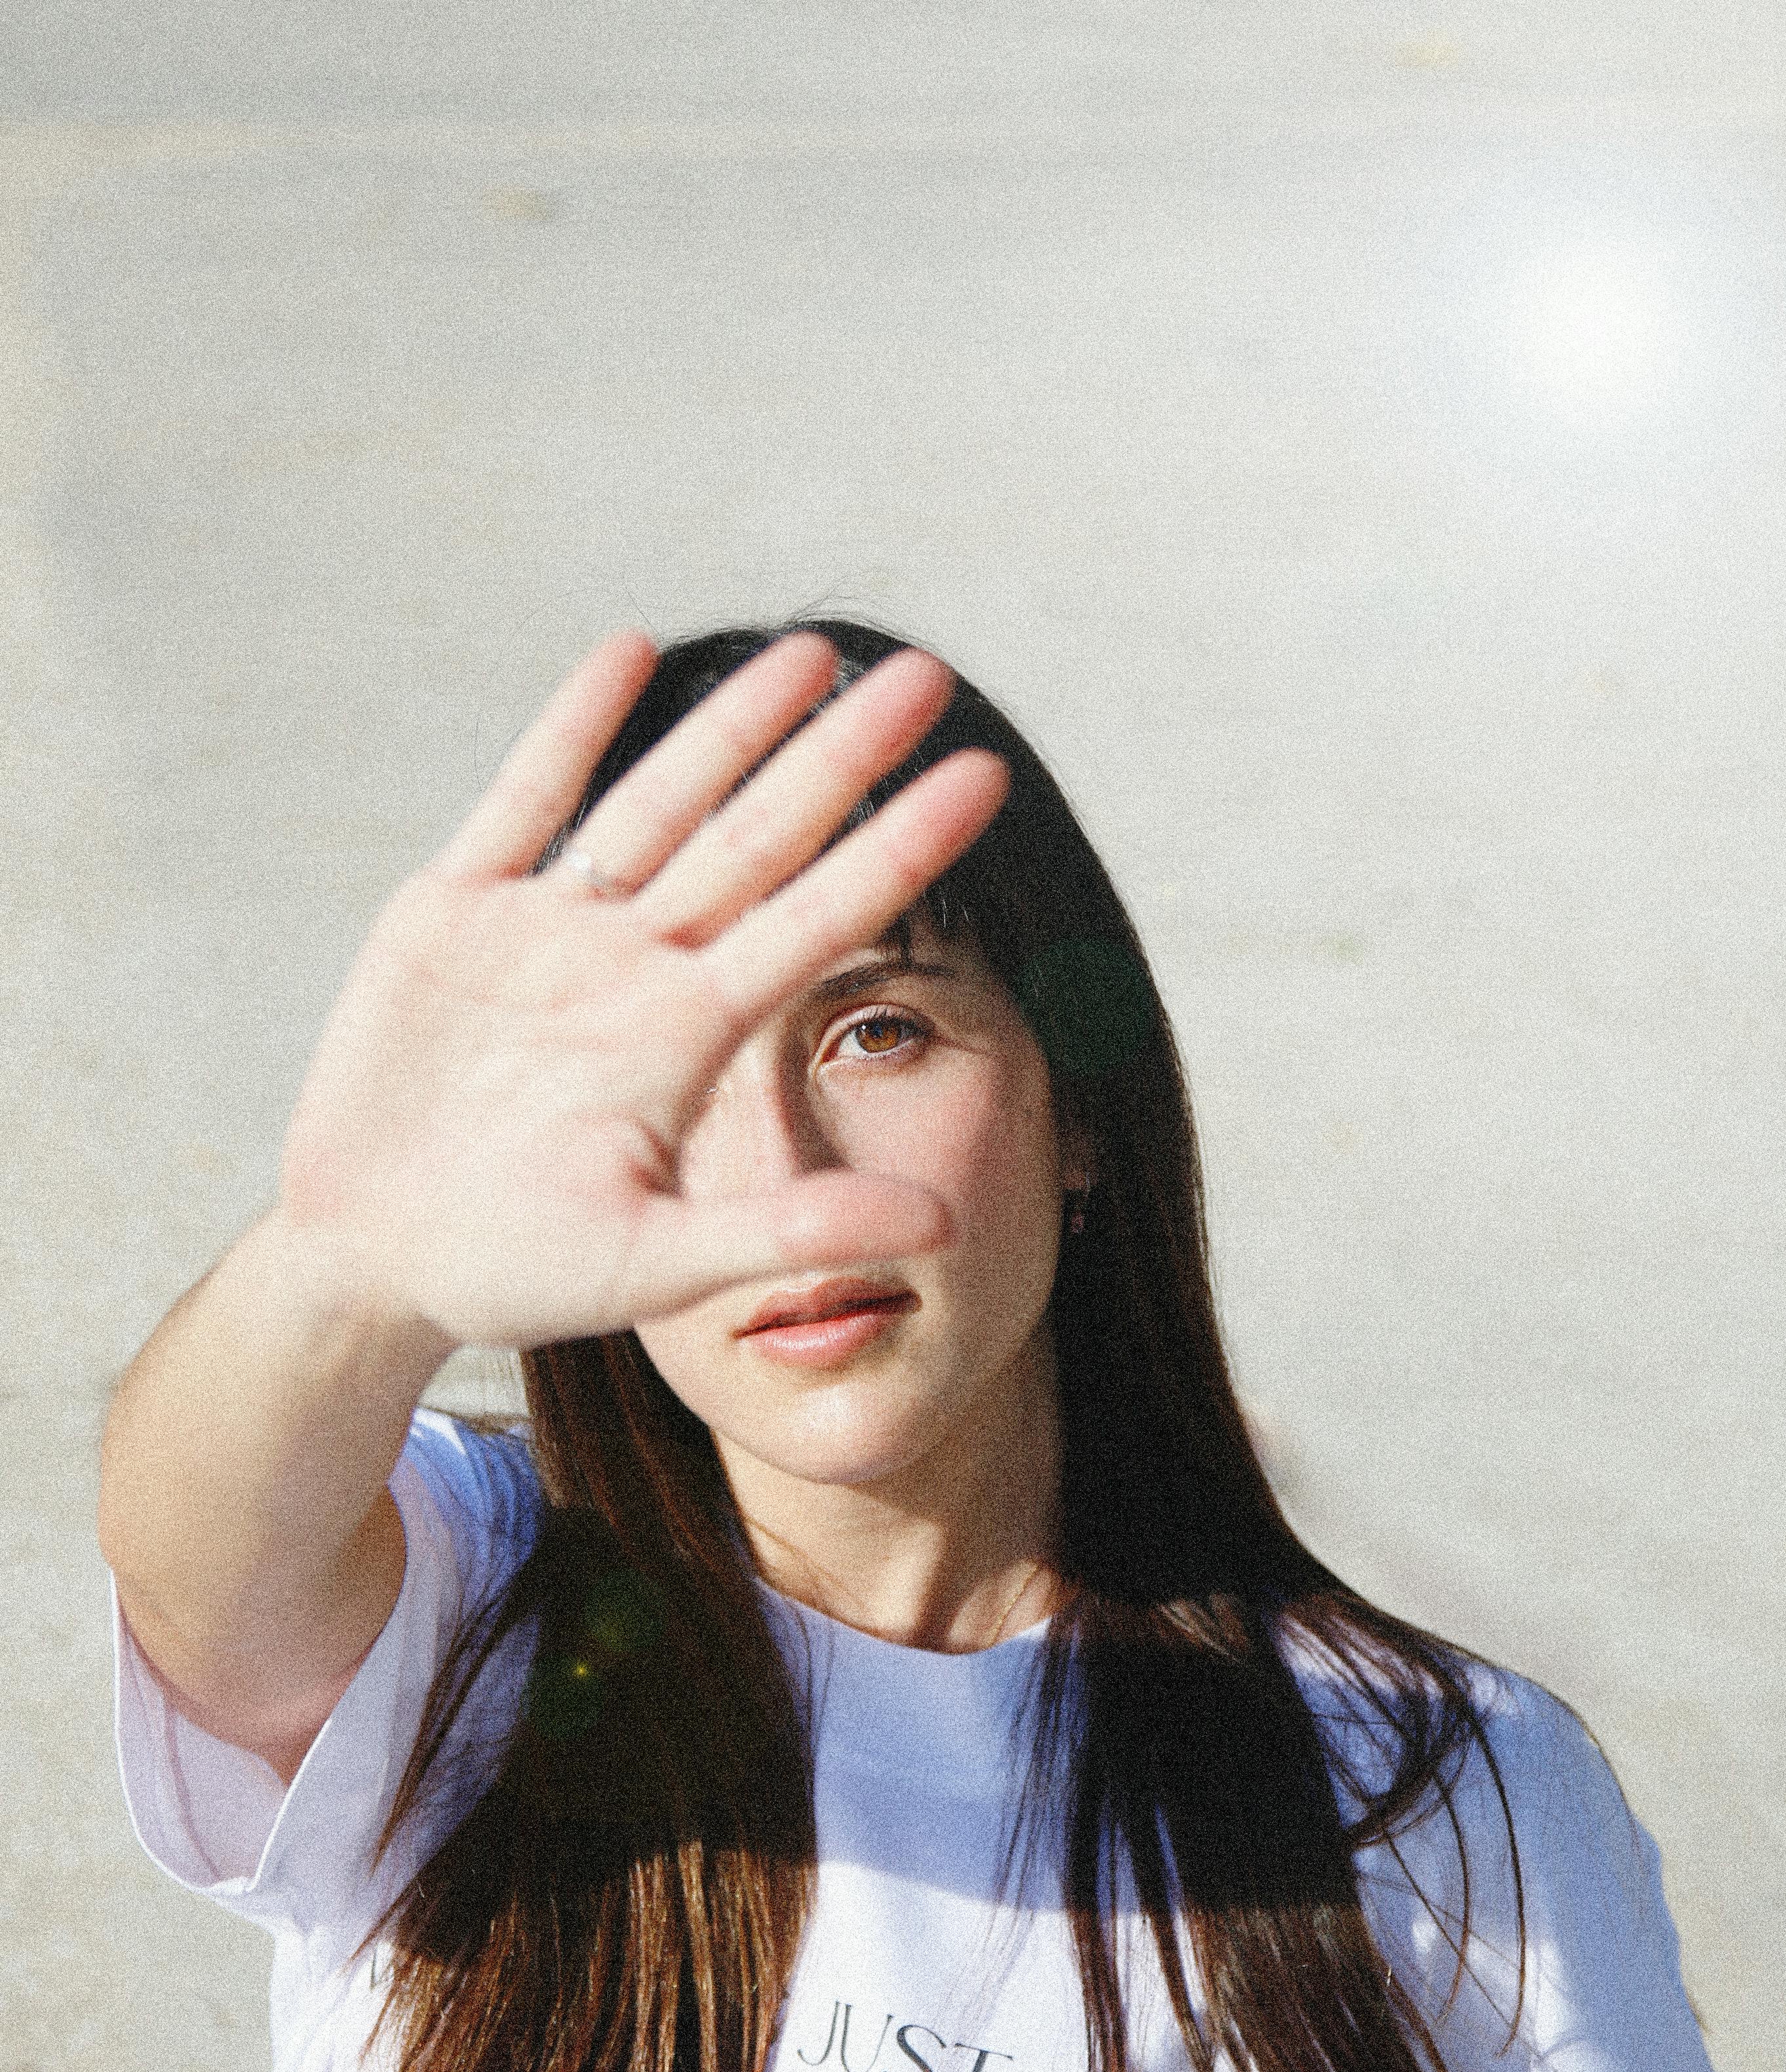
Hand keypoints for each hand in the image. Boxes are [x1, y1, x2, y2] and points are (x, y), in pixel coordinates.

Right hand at [276, 631, 1008, 1350]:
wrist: (370, 1261)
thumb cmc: (513, 1273)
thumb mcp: (659, 1266)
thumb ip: (792, 1231)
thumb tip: (946, 1229)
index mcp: (688, 1038)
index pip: (822, 919)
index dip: (900, 849)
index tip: (983, 776)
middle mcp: (635, 968)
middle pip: (760, 839)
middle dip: (840, 756)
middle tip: (928, 674)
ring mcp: (546, 932)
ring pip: (658, 802)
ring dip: (730, 724)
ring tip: (810, 653)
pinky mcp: (452, 911)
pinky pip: (523, 799)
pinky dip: (572, 728)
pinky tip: (631, 652)